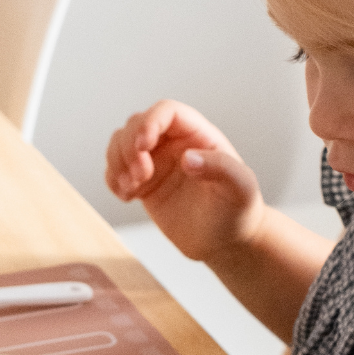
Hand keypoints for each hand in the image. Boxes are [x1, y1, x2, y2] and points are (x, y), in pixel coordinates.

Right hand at [105, 100, 265, 262]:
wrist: (225, 242)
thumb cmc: (237, 212)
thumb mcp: (240, 189)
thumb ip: (220, 169)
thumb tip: (188, 158)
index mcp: (199, 135)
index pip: (167, 112)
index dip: (150, 122)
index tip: (143, 146)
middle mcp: (174, 143)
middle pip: (137, 123)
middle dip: (129, 147)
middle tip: (140, 177)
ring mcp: (156, 161)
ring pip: (121, 142)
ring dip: (117, 162)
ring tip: (131, 188)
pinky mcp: (143, 182)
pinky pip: (116, 169)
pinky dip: (113, 179)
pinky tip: (127, 196)